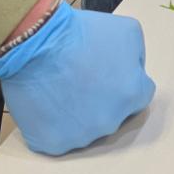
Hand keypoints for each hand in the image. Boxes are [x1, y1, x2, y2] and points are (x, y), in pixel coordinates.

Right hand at [0, 3, 154, 155]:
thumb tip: (133, 72)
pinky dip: (55, 125)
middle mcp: (110, 122)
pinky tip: (48, 104)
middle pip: (113, 114)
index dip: (124, 81)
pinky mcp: (53, 144)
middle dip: (104, 99)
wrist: (34, 41)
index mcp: (132, 95)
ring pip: (87, 129)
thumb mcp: (128, 30)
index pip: (139, 95)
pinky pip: (60, 138)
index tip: (109, 72)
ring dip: (79, 114)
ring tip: (63, 89)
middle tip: (84, 79)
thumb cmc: (82, 32)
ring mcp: (81, 137)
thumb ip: (137, 57)